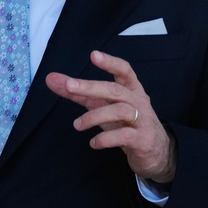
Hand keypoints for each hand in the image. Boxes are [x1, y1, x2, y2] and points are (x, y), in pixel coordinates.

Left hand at [46, 50, 176, 183]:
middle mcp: (139, 101)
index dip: (110, 62)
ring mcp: (143, 120)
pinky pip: (124, 136)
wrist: (155, 152)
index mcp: (131, 89)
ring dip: (94, 116)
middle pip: (115, 90)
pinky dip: (105, 138)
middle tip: (69, 86)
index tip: (94, 55)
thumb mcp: (103, 105)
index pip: (124, 70)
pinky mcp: (143, 140)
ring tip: (77, 125)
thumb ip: (79, 93)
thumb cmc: (126, 123)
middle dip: (91, 87)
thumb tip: (51, 79)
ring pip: (120, 111)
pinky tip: (93, 143)